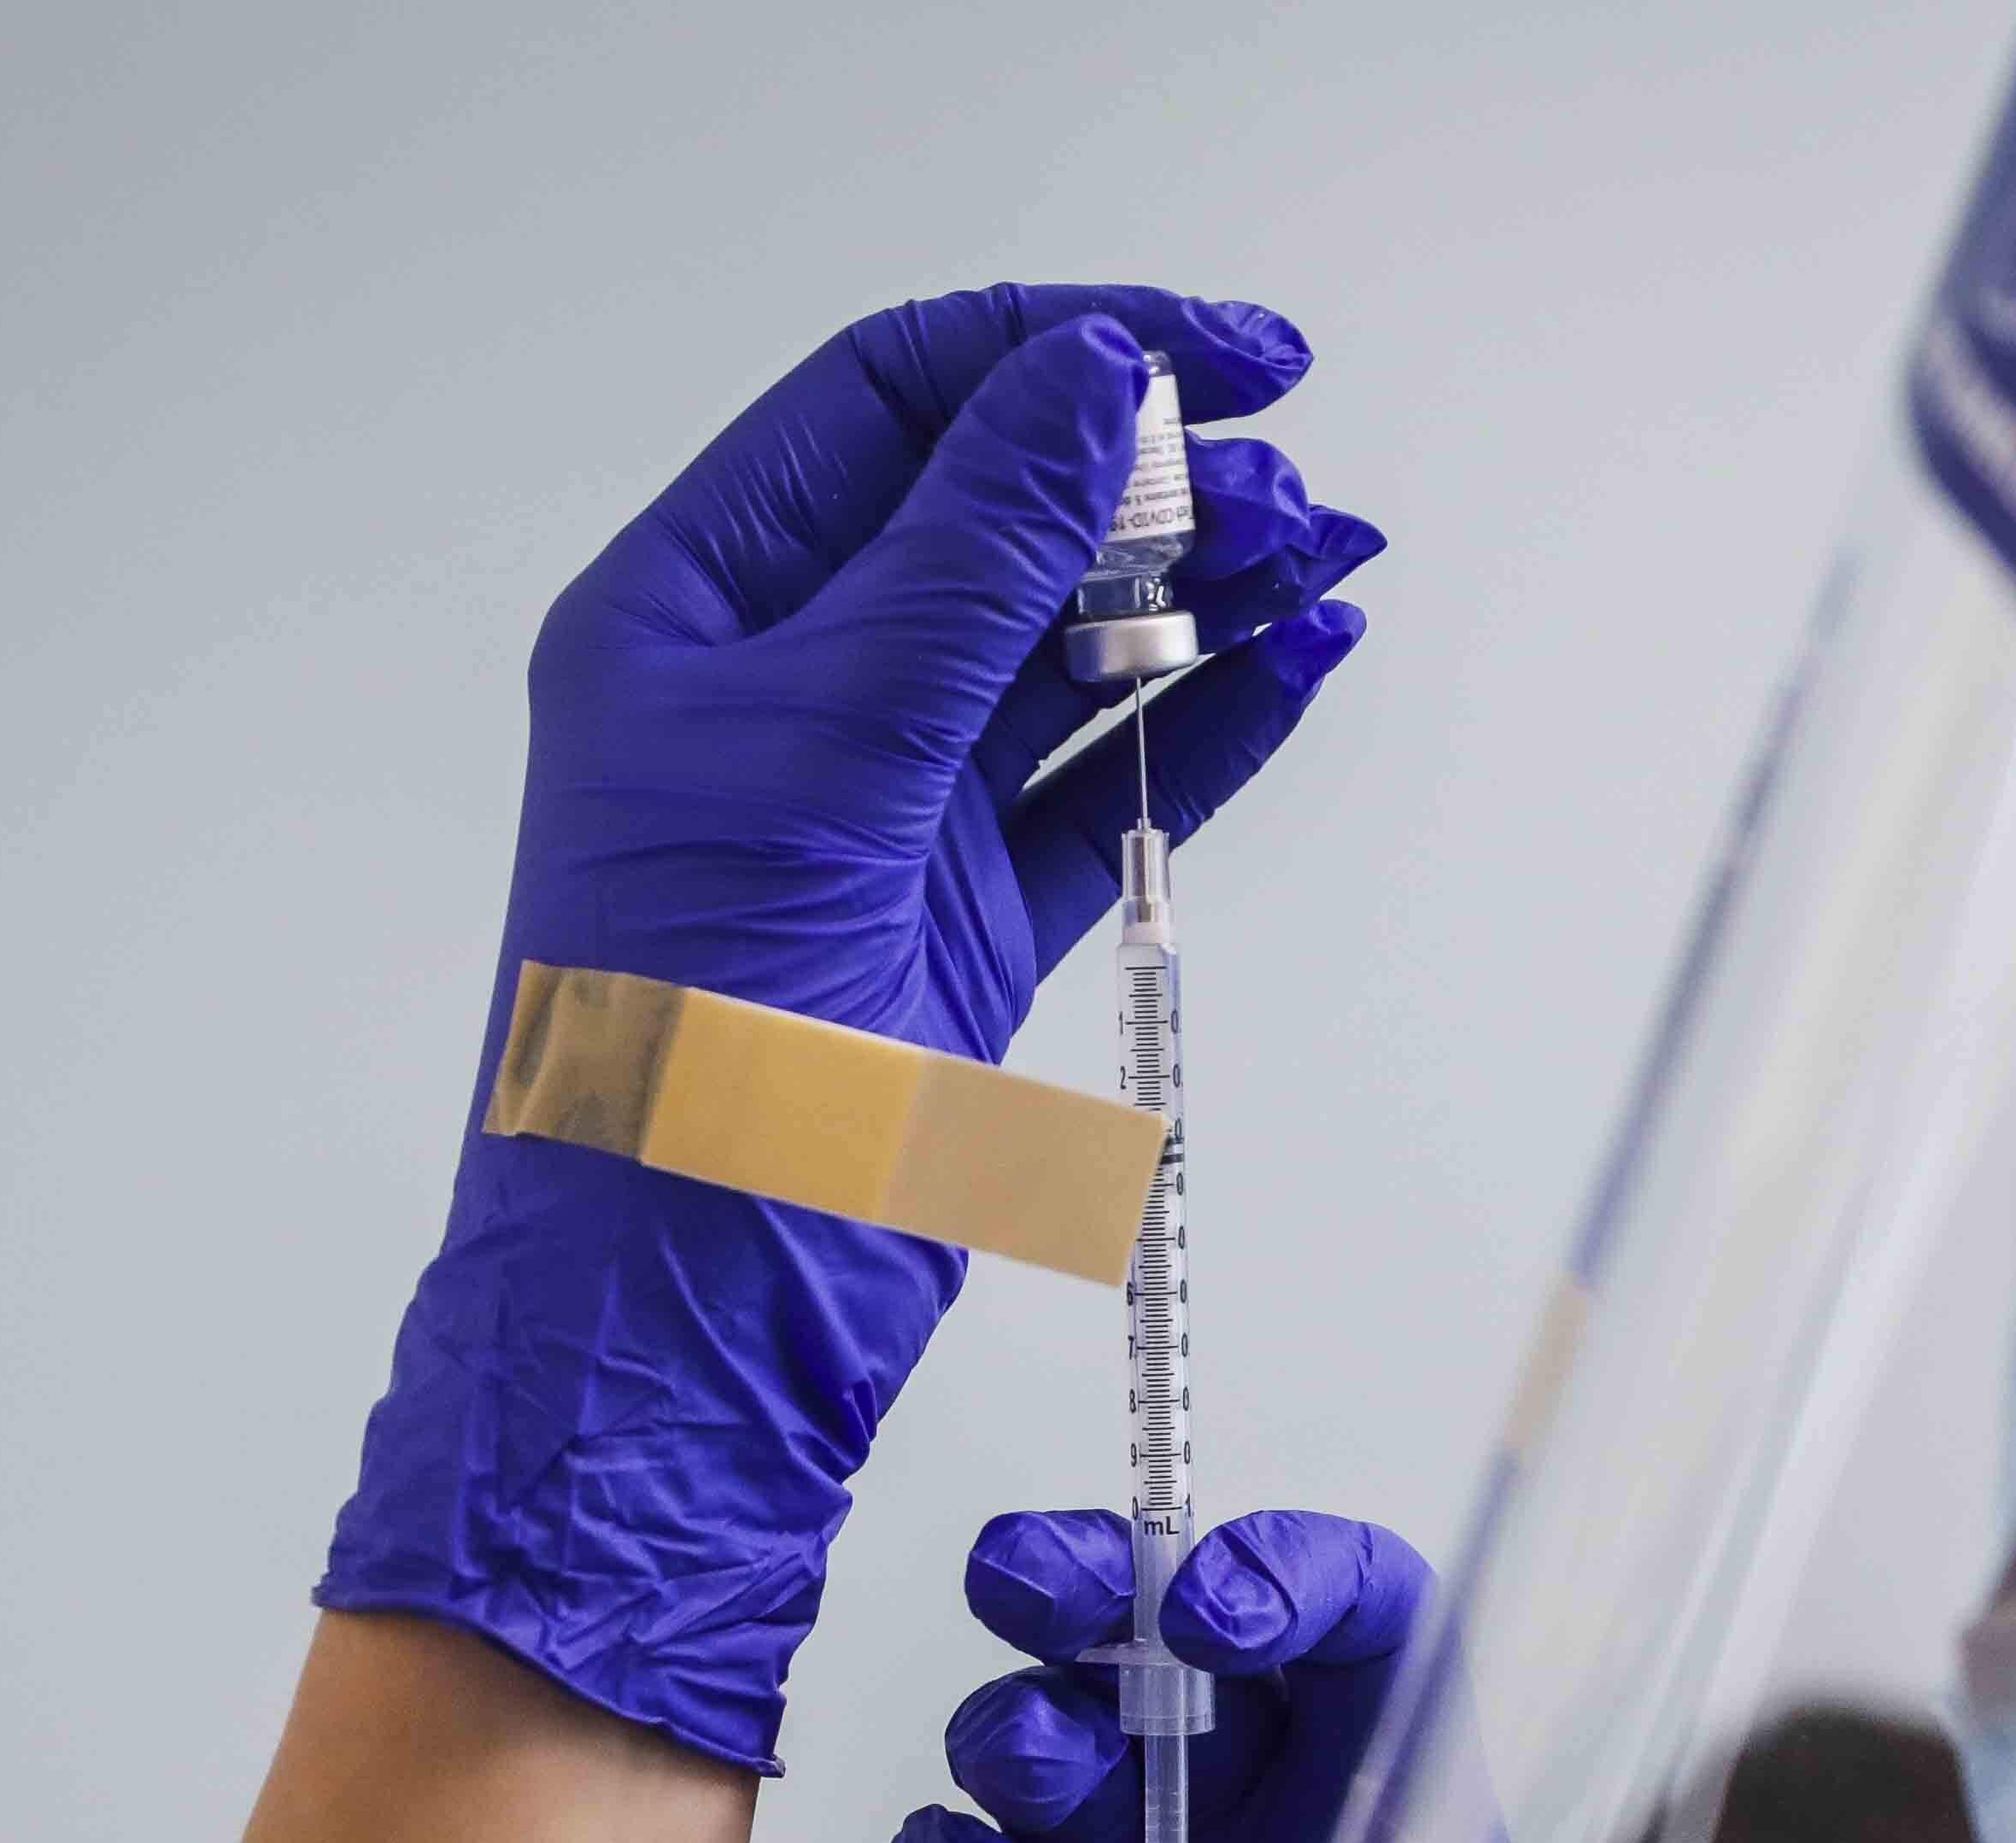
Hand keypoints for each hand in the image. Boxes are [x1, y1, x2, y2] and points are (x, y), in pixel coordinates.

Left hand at [322, 288, 1384, 1770]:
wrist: (685, 1319)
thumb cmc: (687, 1055)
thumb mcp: (826, 758)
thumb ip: (969, 563)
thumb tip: (1085, 388)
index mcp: (690, 615)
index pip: (889, 409)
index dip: (1053, 357)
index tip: (1211, 351)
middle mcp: (783, 694)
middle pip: (995, 516)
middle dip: (1153, 479)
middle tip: (1291, 474)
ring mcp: (881, 807)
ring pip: (1067, 647)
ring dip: (1205, 592)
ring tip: (1329, 552)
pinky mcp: (961, 919)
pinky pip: (1105, 782)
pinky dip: (1208, 720)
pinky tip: (1300, 657)